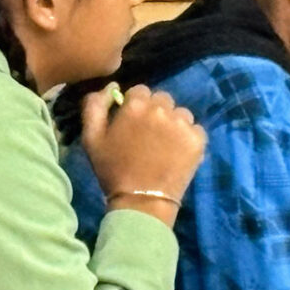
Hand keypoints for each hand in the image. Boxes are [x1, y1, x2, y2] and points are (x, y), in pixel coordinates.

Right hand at [81, 83, 206, 226]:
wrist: (141, 202)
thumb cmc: (113, 170)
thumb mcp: (91, 139)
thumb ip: (95, 107)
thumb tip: (109, 87)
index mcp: (136, 105)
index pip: (140, 91)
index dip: (136, 106)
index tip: (133, 123)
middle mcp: (161, 109)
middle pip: (162, 99)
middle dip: (156, 112)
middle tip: (149, 135)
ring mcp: (182, 123)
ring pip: (180, 113)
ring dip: (174, 123)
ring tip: (165, 145)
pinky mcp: (198, 139)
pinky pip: (195, 129)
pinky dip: (188, 138)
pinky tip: (178, 153)